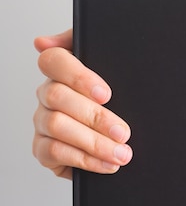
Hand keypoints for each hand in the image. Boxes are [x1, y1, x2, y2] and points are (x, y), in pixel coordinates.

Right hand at [32, 29, 132, 178]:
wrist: (120, 134)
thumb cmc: (113, 97)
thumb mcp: (111, 65)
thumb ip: (86, 43)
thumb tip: (44, 41)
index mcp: (61, 72)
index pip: (53, 61)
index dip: (78, 76)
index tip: (107, 94)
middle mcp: (47, 95)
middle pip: (58, 97)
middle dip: (96, 118)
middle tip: (123, 132)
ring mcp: (42, 123)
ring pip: (57, 126)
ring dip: (94, 143)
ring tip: (122, 153)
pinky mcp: (43, 149)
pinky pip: (55, 153)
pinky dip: (85, 160)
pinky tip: (108, 164)